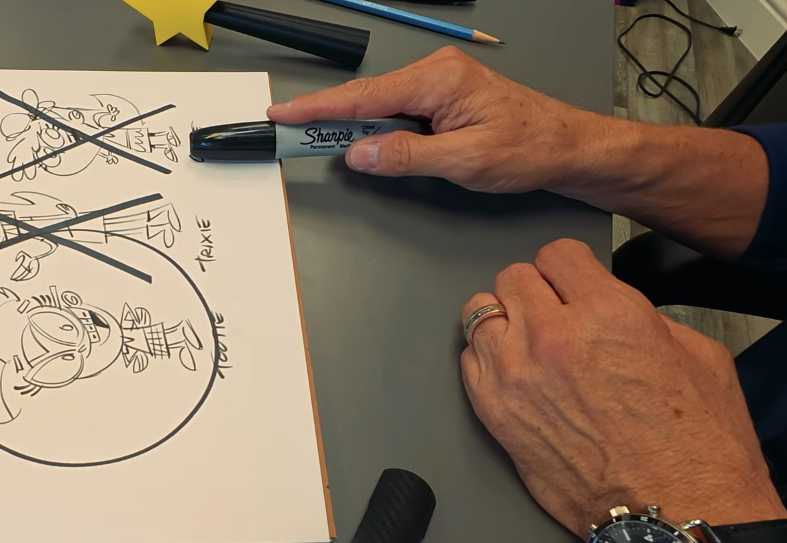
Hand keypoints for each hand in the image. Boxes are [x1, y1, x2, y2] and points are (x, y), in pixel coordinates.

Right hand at [267, 47, 606, 192]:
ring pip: (379, 106)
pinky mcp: (441, 97)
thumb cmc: (528, 148)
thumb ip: (407, 156)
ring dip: (352, 128)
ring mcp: (437, 83)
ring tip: (320, 144)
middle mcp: (435, 73)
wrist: (566, 145)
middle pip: (365, 98)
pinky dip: (374, 128)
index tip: (284, 115)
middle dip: (324, 117)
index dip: (318, 108)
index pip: (364, 97)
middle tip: (288, 134)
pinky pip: (396, 110)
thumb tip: (360, 153)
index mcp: (438, 80)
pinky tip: (364, 144)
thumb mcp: (464, 161)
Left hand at [459, 239, 784, 535]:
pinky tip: (512, 373)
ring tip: (525, 341)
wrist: (677, 516)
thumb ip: (640, 316)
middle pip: (512, 277)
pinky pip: (468, 361)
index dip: (568, 268)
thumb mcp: (696, 354)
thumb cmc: (697, 448)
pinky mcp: (493, 413)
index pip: (557, 254)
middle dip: (534, 291)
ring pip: (479, 313)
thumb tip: (606, 306)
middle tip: (551, 312)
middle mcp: (554, 337)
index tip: (571, 281)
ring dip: (503, 322)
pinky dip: (486, 360)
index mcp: (609, 313)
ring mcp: (515, 375)